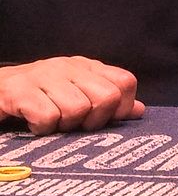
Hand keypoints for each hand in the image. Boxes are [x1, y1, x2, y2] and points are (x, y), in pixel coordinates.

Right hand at [0, 57, 144, 134]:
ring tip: (51, 123)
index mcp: (87, 67)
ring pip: (78, 109)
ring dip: (64, 126)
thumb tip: (139, 110)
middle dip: (93, 121)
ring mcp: (44, 76)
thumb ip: (107, 101)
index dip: (121, 108)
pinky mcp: (19, 91)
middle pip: (107, 97)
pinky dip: (42, 129)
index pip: (125, 82)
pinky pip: (48, 117)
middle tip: (74, 125)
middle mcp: (69, 66)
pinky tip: (34, 124)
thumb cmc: (37, 97)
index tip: (102, 120)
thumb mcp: (75, 94)